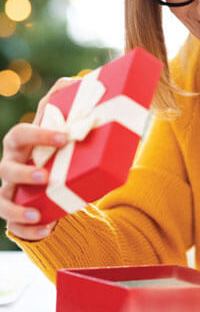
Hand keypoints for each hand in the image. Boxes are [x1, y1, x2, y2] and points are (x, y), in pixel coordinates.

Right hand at [0, 77, 74, 240]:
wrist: (57, 176)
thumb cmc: (59, 145)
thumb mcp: (65, 122)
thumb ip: (69, 99)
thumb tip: (81, 81)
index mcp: (24, 143)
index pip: (21, 134)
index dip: (38, 135)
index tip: (63, 138)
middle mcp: (13, 165)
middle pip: (5, 168)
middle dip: (23, 172)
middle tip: (45, 175)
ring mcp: (13, 190)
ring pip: (2, 200)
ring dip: (17, 209)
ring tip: (39, 213)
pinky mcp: (20, 211)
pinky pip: (15, 225)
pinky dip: (29, 230)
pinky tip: (47, 229)